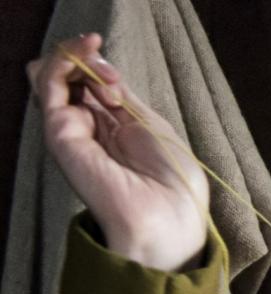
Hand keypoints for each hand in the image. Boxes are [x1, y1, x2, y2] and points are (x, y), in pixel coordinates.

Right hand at [28, 33, 208, 270]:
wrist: (169, 214)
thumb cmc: (172, 178)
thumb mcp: (149, 124)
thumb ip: (120, 95)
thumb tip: (95, 64)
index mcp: (110, 129)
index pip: (88, 85)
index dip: (99, 68)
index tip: (117, 76)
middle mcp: (86, 129)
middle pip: (67, 79)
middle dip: (87, 61)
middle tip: (111, 76)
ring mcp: (70, 131)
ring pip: (51, 78)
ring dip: (74, 58)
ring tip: (100, 65)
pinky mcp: (60, 133)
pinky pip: (49, 86)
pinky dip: (61, 62)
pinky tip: (83, 53)